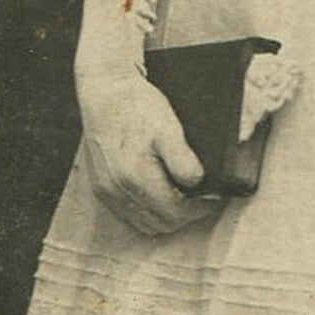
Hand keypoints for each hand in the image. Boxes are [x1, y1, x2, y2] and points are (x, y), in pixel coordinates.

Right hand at [77, 69, 223, 235]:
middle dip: (185, 215)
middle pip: (160, 224)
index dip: (199, 209)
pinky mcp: (100, 188)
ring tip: (184, 199)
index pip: (175, 213)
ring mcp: (107, 192)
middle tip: (203, 199)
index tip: (214, 198)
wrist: (105, 90)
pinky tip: (159, 197)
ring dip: (166, 217)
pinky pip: (127, 216)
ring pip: (143, 224)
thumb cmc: (138, 106)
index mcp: (136, 178)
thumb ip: (182, 160)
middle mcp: (118, 191)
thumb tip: (198, 184)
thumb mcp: (168, 127)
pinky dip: (146, 213)